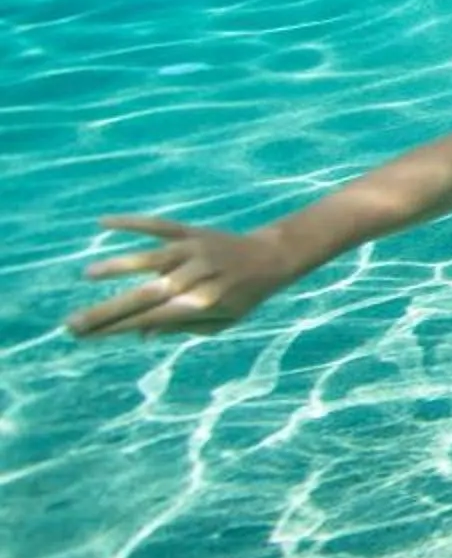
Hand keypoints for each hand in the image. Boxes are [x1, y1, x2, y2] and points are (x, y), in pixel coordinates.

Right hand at [68, 218, 295, 338]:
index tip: (86, 335)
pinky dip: (132, 222)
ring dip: (117, 265)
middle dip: (106, 310)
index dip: (117, 328)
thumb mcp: (220, 322)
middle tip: (71, 322)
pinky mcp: (192, 232)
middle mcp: (195, 277)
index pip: (151, 318)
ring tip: (87, 274)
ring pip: (149, 258)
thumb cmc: (243, 296)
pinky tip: (103, 222)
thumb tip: (140, 333)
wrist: (273, 258)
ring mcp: (192, 251)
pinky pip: (158, 225)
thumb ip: (181, 328)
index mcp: (201, 304)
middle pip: (144, 295)